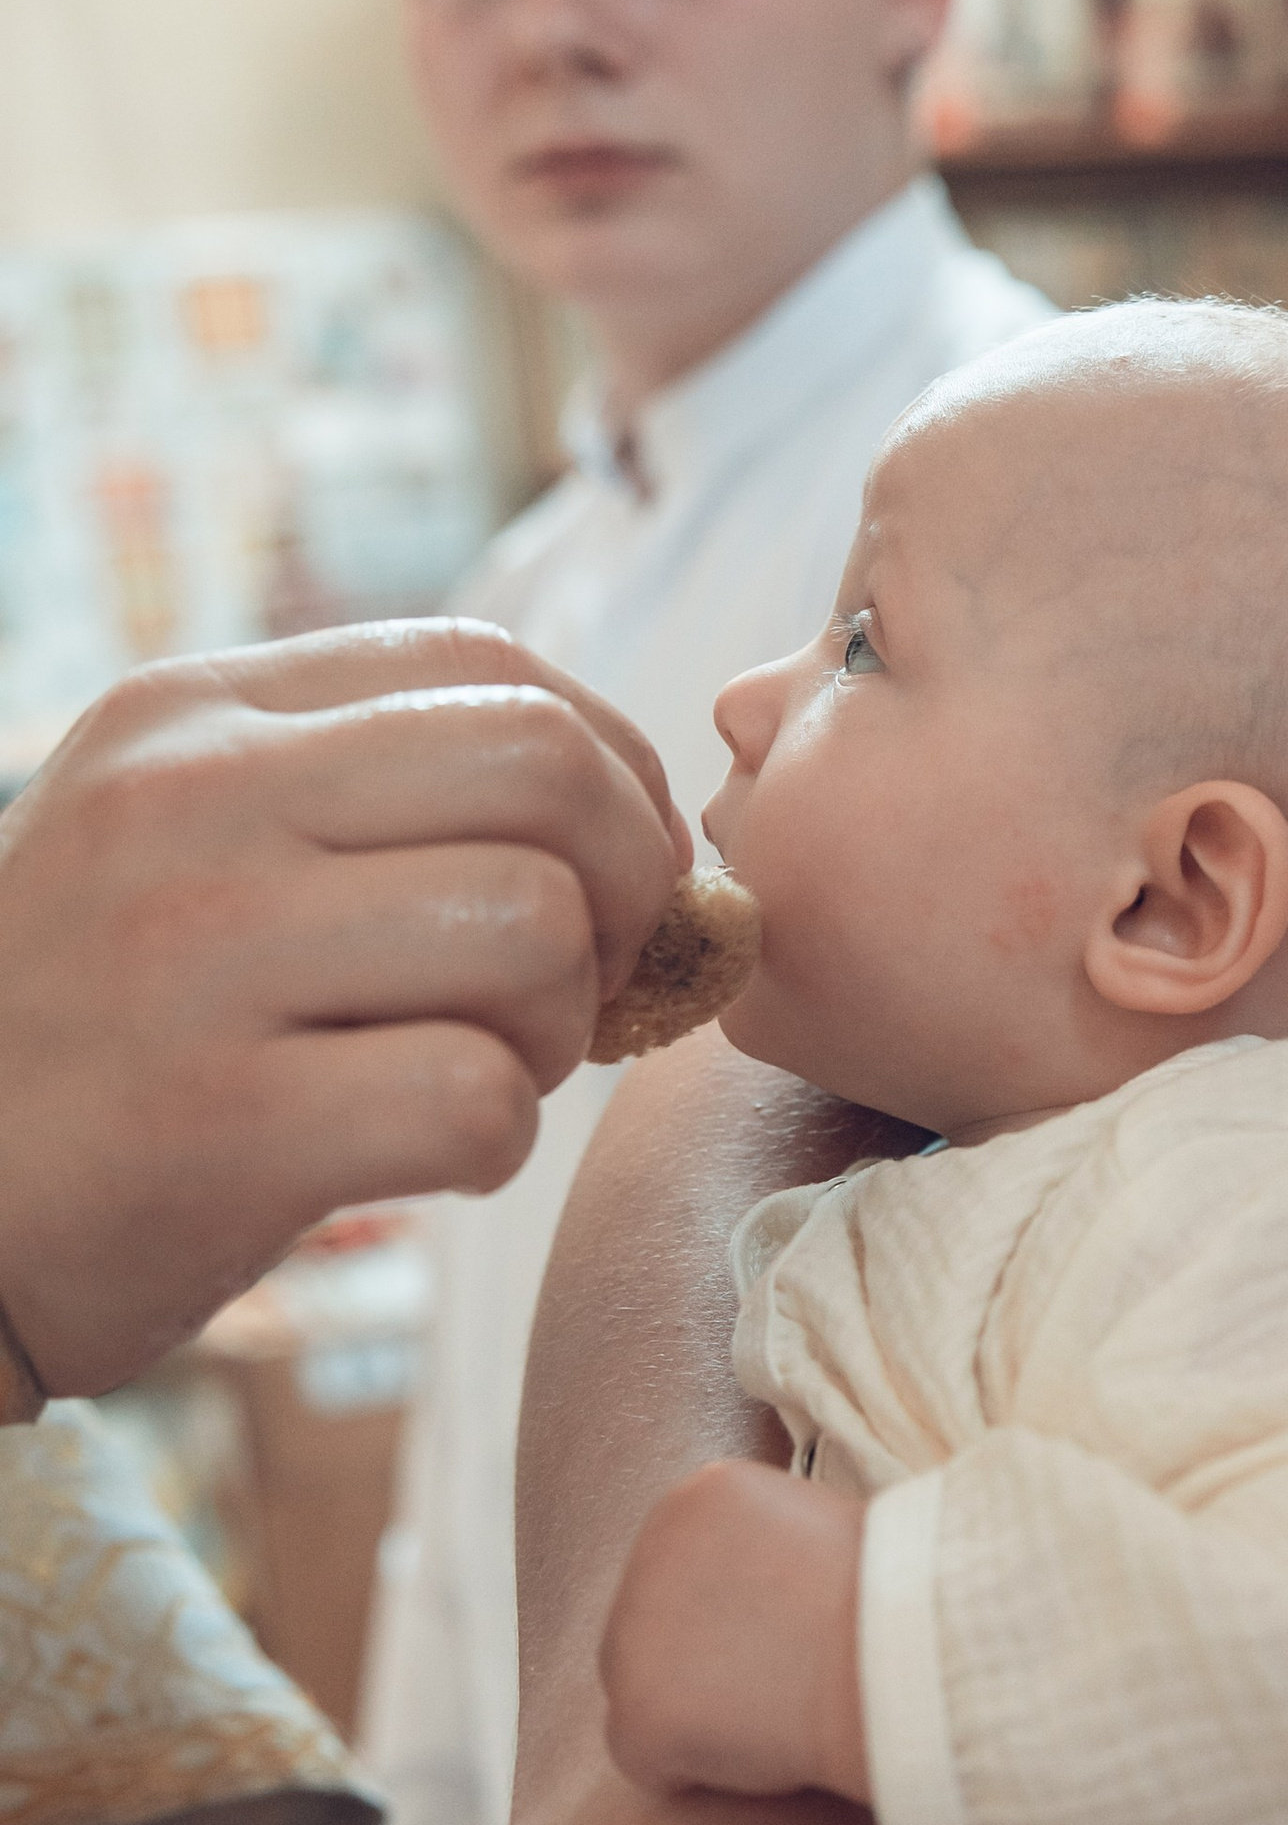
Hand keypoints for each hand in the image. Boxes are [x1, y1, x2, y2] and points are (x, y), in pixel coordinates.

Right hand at [0, 620, 685, 1394]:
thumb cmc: (100, 1040)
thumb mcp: (185, 847)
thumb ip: (373, 800)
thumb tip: (650, 834)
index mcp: (192, 713)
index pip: (492, 665)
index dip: (612, 770)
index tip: (611, 874)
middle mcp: (188, 801)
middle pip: (545, 767)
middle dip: (623, 886)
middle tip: (572, 984)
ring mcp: (194, 956)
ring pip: (534, 928)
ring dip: (559, 1028)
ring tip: (475, 1070)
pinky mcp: (216, 1123)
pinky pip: (477, 1097)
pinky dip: (494, 1145)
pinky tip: (421, 1159)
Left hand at [601, 1459, 869, 1801]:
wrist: (904, 1650)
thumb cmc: (899, 1602)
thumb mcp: (822, 1532)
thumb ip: (763, 1556)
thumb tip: (748, 1603)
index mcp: (700, 1496)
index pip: (694, 1574)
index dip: (748, 1619)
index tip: (801, 1633)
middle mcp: (646, 1550)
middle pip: (660, 1632)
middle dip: (715, 1667)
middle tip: (791, 1678)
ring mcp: (631, 1631)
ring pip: (651, 1696)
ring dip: (707, 1718)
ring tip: (786, 1710)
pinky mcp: (635, 1712)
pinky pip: (651, 1763)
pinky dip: (703, 1774)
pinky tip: (767, 1747)